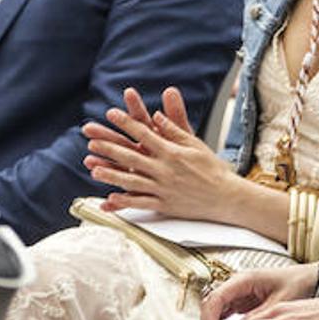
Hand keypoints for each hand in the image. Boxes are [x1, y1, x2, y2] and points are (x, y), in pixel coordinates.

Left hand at [82, 86, 236, 220]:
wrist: (226, 196)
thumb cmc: (213, 169)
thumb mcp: (195, 144)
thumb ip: (174, 130)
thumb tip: (155, 116)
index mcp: (172, 152)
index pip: (144, 133)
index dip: (126, 122)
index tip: (111, 114)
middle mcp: (165, 170)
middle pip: (131, 156)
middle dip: (109, 147)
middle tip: (92, 140)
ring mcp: (163, 189)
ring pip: (131, 181)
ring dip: (111, 175)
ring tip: (94, 170)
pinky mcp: (165, 205)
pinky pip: (141, 203)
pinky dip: (125, 202)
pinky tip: (110, 198)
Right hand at [199, 264, 318, 319]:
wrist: (312, 279)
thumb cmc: (299, 285)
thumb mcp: (279, 305)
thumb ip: (257, 318)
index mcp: (244, 279)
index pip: (216, 299)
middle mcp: (237, 284)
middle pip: (210, 305)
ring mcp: (238, 293)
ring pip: (215, 311)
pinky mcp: (242, 302)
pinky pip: (224, 315)